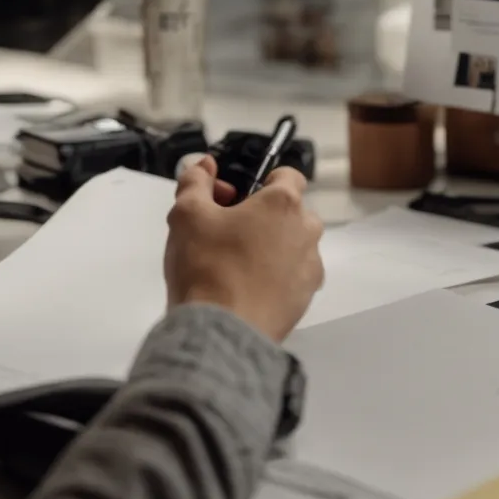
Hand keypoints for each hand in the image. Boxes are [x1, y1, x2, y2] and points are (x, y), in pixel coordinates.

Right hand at [164, 156, 324, 342]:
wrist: (221, 333)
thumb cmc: (206, 266)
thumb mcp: (187, 214)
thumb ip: (196, 181)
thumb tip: (205, 165)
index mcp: (283, 204)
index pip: (288, 175)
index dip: (261, 181)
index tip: (234, 197)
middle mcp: (306, 232)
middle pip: (290, 212)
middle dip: (262, 216)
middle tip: (226, 232)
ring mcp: (310, 268)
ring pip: (292, 245)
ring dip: (270, 247)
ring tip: (234, 265)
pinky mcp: (306, 300)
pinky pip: (292, 277)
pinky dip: (274, 277)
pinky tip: (244, 289)